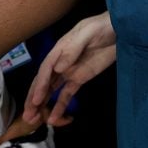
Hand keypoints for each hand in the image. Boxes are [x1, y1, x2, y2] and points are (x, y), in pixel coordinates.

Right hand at [23, 12, 115, 126]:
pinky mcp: (80, 79)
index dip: (40, 85)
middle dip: (34, 98)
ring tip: (34, 120)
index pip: (46, 69)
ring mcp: (69, 72)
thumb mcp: (88, 33)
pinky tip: (53, 118)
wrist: (120, 29)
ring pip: (51, 90)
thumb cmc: (102, 27)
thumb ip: (73, 49)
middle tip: (27, 116)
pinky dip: (59, 106)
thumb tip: (58, 68)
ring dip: (42, 105)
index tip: (36, 100)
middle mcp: (60, 62)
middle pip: (43, 81)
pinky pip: (67, 94)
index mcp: (60, 49)